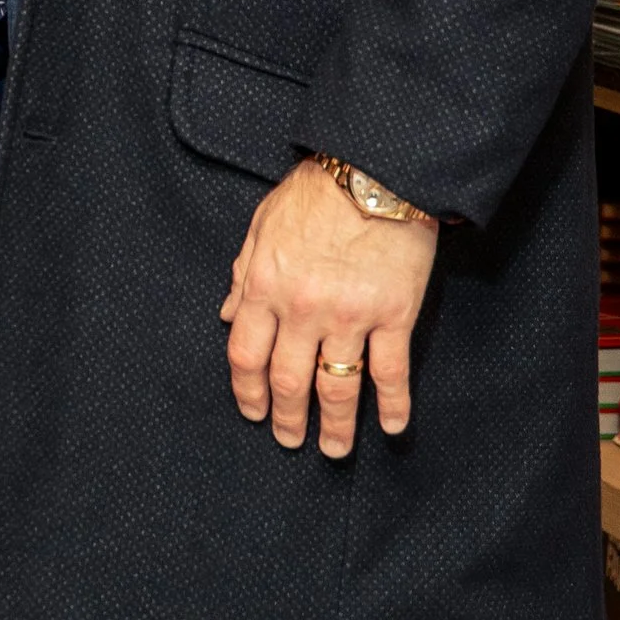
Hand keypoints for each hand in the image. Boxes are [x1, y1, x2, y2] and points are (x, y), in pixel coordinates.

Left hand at [221, 159, 436, 454]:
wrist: (377, 169)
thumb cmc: (317, 192)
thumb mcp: (263, 225)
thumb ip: (243, 273)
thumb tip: (225, 315)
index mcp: (264, 286)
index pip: (245, 355)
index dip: (247, 392)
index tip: (254, 412)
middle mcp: (303, 309)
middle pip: (289, 381)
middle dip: (288, 418)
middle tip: (291, 441)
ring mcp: (350, 316)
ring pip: (337, 388)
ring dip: (335, 427)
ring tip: (334, 450)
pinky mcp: (394, 314)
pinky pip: (390, 371)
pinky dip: (392, 404)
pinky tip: (391, 427)